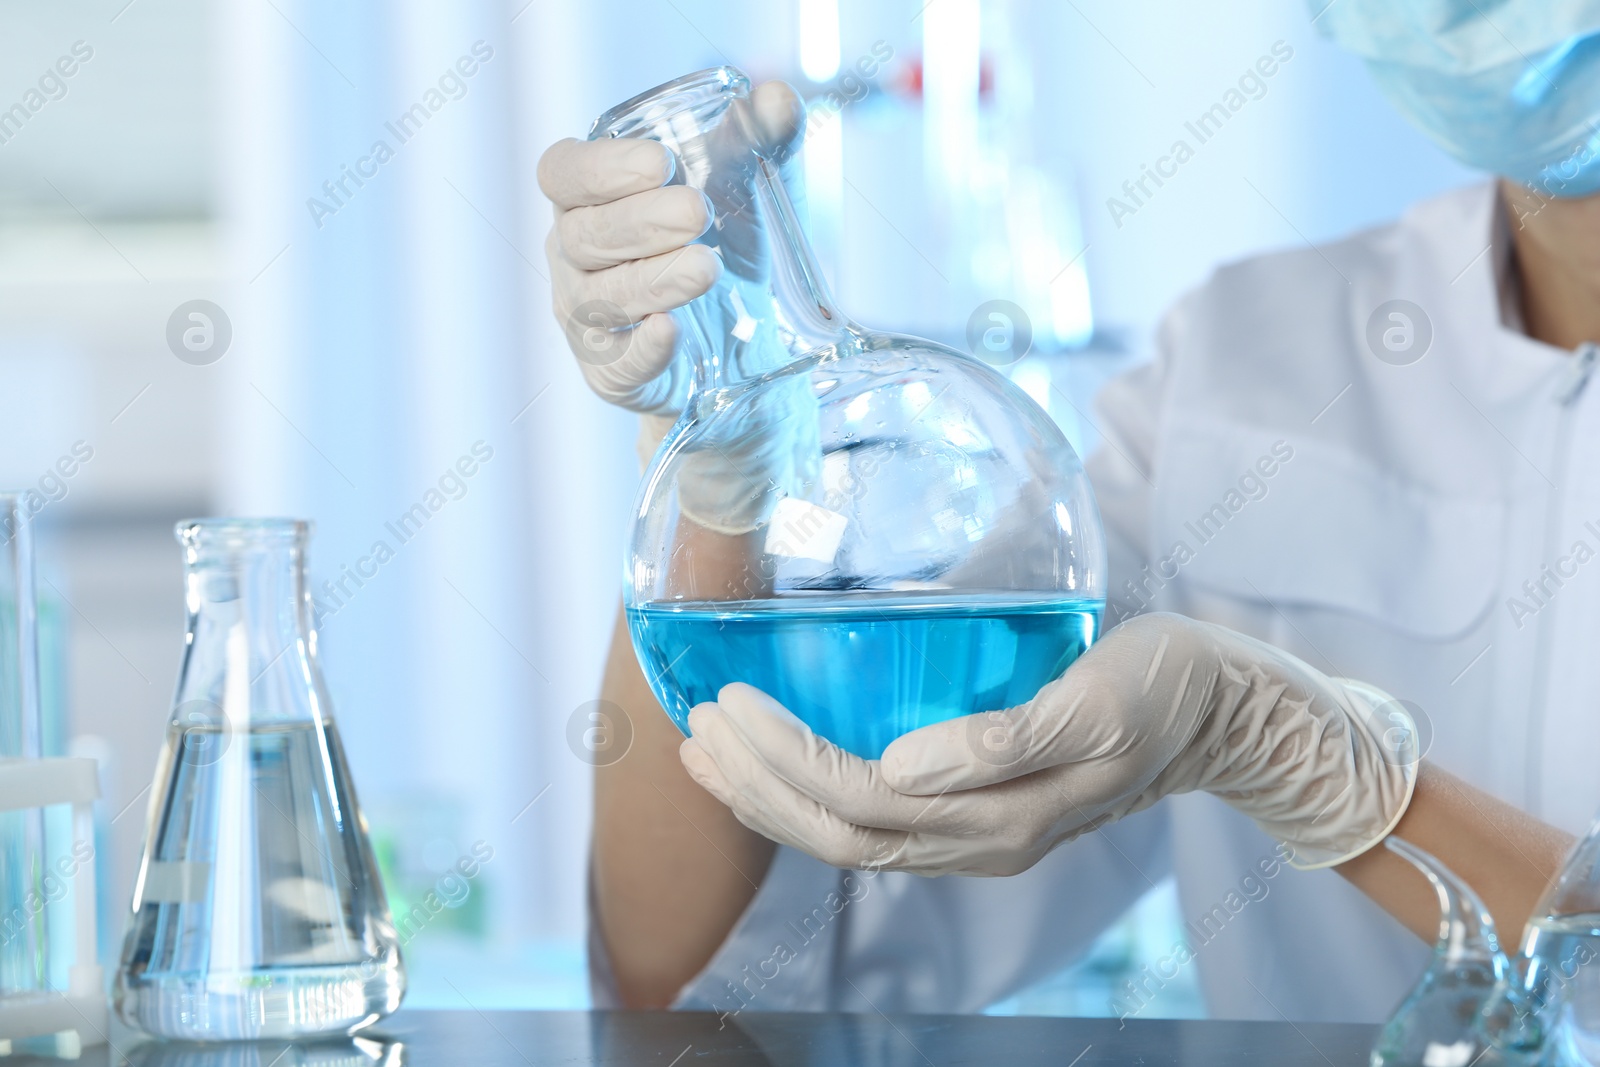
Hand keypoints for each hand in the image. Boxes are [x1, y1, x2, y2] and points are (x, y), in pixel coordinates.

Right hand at [537, 81, 805, 422]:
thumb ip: (761, 140)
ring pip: (599, 298)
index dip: (601, 167)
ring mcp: (589, 318)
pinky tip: (671, 331)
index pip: (563, 173)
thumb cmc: (729, 245)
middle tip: (698, 212)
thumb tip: (774, 98)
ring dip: (652, 280)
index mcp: (591, 199)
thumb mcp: (751, 188)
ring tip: (707, 268)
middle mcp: (575, 256)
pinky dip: (643, 348)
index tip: (659, 163)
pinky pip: (618, 362)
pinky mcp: (615, 372)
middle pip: (583, 235)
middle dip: (640, 221)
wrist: (748, 342)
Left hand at [678, 612, 1417, 875]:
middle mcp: (975, 840)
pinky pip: (875, 813)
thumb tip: (899, 767)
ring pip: (847, 832)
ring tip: (705, 752)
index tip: (730, 706)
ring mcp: (974, 829)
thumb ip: (997, 743)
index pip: (861, 809)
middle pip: (837, 833)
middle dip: (757, 787)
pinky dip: (813, 789)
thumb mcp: (1089, 708)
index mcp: (998, 822)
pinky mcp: (975, 803)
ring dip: (771, 795)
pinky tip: (780, 759)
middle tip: (695, 725)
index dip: (785, 767)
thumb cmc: (1160, 691)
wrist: (1221, 711)